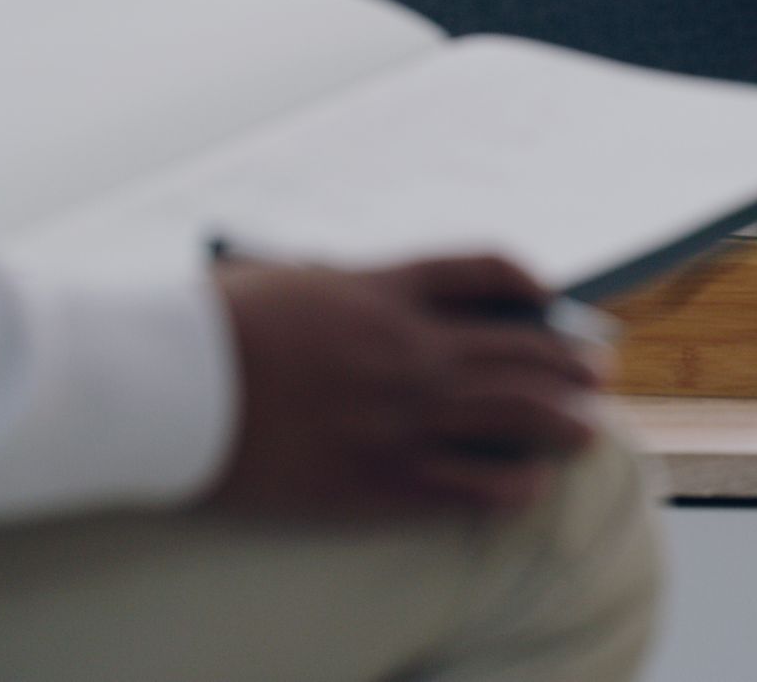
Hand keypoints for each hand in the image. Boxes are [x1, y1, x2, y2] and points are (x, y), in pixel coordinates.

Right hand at [208, 255, 603, 516]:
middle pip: (519, 350)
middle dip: (569, 363)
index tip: (549, 298)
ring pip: (513, 417)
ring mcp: (399, 416)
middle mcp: (408, 349)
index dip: (529, 284)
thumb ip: (354, 292)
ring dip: (561, 422)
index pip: (486, 271)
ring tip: (585, 427)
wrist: (161, 386)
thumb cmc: (210, 326)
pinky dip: (509, 483)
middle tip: (595, 372)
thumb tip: (405, 310)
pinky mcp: (376, 479)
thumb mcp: (291, 279)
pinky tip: (528, 485)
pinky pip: (467, 485)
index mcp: (383, 288)